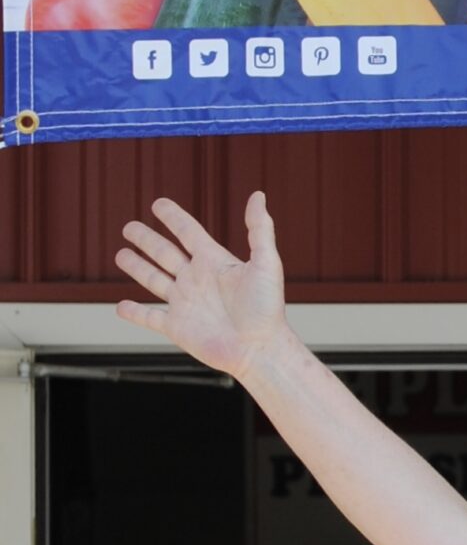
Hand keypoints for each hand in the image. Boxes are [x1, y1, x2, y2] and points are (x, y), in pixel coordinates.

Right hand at [114, 193, 289, 379]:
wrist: (258, 349)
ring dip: (137, 267)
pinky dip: (134, 312)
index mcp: (214, 262)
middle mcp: (197, 280)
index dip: (173, 218)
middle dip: (146, 240)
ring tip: (120, 255)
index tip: (158, 204)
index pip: (188, 232)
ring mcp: (185, 304)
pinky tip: (121, 306)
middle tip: (129, 227)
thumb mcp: (266, 263)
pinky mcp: (177, 328)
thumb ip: (259, 229)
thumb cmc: (266, 308)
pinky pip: (150, 317)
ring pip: (154, 280)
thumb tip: (258, 195)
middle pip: (165, 253)